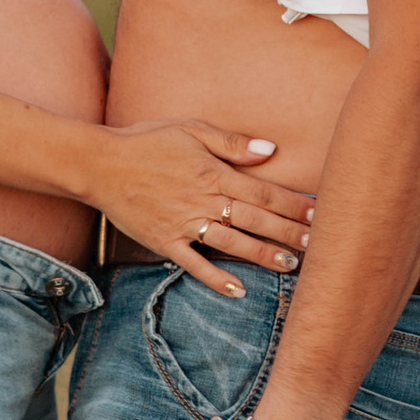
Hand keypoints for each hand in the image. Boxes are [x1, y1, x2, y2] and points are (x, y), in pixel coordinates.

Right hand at [91, 124, 314, 292]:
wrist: (100, 164)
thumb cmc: (146, 141)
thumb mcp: (190, 129)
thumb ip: (231, 143)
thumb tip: (270, 150)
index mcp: (213, 172)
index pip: (263, 192)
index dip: (293, 204)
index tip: (319, 213)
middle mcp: (203, 200)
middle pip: (255, 220)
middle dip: (289, 232)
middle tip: (317, 244)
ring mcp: (184, 224)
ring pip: (232, 244)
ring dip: (263, 255)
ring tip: (289, 265)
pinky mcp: (165, 242)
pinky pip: (194, 264)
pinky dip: (216, 279)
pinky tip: (238, 290)